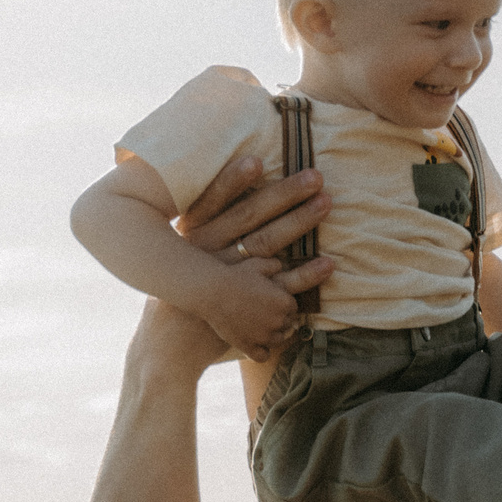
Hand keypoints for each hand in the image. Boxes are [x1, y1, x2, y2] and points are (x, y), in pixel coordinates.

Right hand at [175, 153, 333, 361]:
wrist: (172, 341)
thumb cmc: (177, 294)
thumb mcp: (181, 254)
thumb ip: (202, 226)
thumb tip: (224, 199)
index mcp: (193, 236)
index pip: (213, 202)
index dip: (232, 181)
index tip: (255, 160)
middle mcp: (210, 253)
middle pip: (250, 216)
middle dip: (283, 194)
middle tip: (315, 176)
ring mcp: (229, 278)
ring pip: (268, 243)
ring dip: (299, 222)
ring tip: (327, 202)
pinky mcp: (247, 305)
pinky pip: (281, 287)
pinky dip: (306, 274)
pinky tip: (329, 262)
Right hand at [201, 266, 312, 363]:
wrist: (211, 291)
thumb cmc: (233, 275)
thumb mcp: (256, 264)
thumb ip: (272, 265)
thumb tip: (279, 265)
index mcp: (285, 302)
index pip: (292, 308)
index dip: (282, 305)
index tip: (272, 302)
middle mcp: (278, 321)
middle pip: (287, 325)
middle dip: (278, 319)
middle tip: (264, 314)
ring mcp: (263, 336)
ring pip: (277, 341)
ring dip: (271, 335)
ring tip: (259, 327)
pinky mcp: (248, 346)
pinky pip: (263, 356)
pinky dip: (261, 351)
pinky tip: (254, 344)